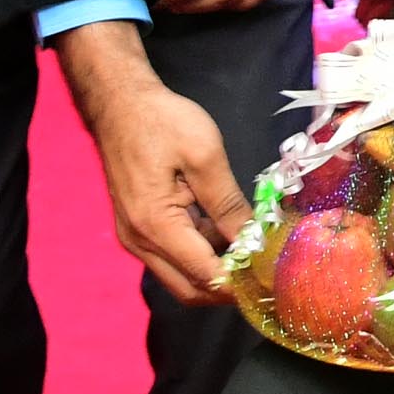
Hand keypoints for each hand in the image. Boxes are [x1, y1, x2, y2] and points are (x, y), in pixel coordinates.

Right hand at [52, 20, 250, 303]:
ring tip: (252, 251)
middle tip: (265, 275)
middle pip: (188, 288)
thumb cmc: (162, 122)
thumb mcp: (205, 156)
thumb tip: (253, 242)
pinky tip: (226, 232)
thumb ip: (229, 204)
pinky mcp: (137, 228)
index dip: (239, 284)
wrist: (120, 104)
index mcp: (156, 226)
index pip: (204, 274)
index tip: (272, 280)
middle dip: (227, 289)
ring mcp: (134, 237)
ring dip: (214, 269)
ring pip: (179, 274)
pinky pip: (171, 256)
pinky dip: (199, 253)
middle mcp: (139, 242)